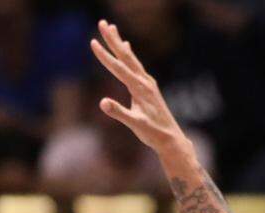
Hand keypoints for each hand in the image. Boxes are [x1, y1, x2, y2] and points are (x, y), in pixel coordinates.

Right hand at [90, 19, 188, 155]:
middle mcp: (145, 81)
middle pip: (126, 56)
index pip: (119, 68)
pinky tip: (127, 47)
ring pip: (131, 59)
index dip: (105, 56)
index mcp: (140, 88)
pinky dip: (129, 54)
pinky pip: (136, 66)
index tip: (93, 42)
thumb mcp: (135, 125)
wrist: (171, 139)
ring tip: (111, 28)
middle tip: (102, 22)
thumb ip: (119, 113)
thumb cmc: (153, 133)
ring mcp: (148, 83)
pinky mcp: (149, 87)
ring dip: (120, 43)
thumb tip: (102, 103)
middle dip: (113, 39)